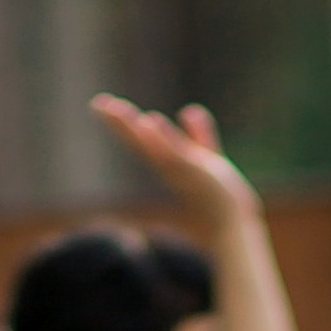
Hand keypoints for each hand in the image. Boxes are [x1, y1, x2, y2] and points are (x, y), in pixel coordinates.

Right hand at [91, 95, 259, 231]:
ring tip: (115, 110)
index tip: (99, 105)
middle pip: (139, 141)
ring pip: (152, 145)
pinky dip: (161, 139)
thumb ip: (200, 136)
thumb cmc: (216, 202)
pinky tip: (148, 123)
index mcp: (168, 163)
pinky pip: (174, 153)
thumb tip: (189, 111)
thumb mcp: (207, 159)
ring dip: (132, 128)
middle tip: (98, 104)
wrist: (232, 226)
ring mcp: (180, 171)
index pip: (140, 139)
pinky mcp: (194, 174)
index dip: (121, 123)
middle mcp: (168, 167)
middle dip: (119, 123)